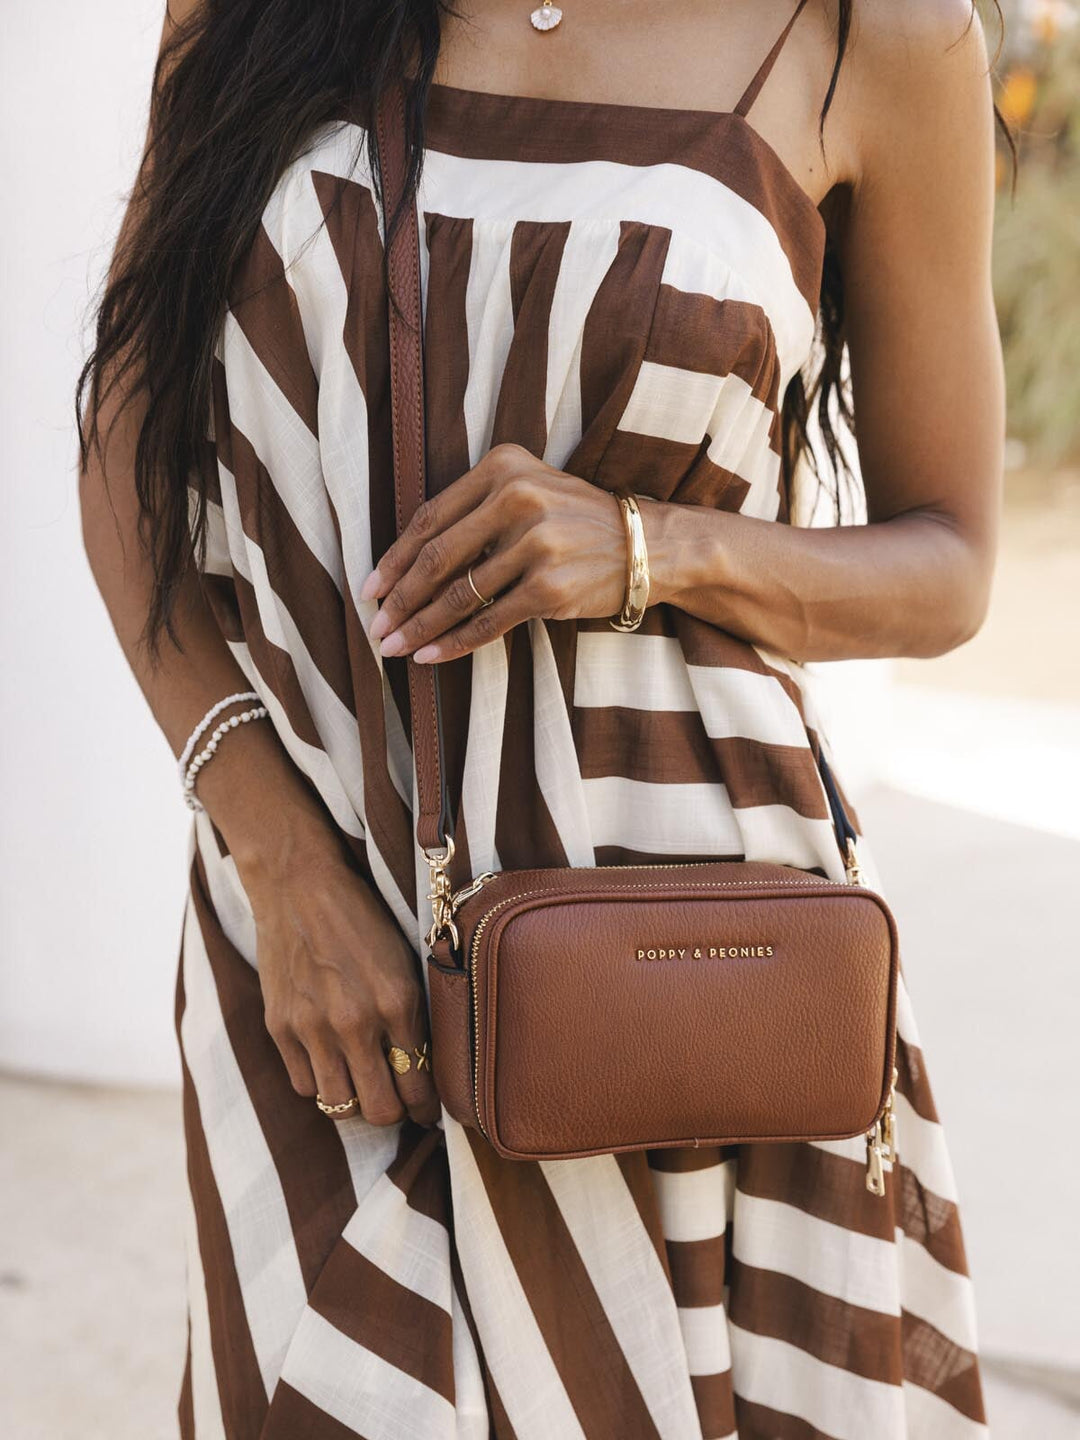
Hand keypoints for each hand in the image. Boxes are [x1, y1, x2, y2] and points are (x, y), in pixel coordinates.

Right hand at [240, 844, 438, 1127]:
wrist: (298, 884)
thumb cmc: (360, 917)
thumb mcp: (404, 960)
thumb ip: (414, 1014)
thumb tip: (426, 1065)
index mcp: (398, 1002)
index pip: (420, 1085)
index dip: (427, 1107)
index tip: (428, 1108)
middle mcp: (356, 1022)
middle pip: (382, 1110)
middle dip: (396, 1113)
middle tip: (399, 1103)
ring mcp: (313, 1028)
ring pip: (340, 1104)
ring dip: (356, 1102)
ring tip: (364, 1086)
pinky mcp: (280, 1027)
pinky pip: (305, 1085)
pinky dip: (320, 1082)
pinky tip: (330, 1063)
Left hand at [360, 443, 652, 661]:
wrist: (648, 545)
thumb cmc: (577, 522)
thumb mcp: (530, 490)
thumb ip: (476, 510)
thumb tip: (407, 563)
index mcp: (503, 468)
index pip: (431, 517)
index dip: (394, 557)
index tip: (370, 587)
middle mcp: (518, 498)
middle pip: (437, 557)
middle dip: (399, 597)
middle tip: (375, 624)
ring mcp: (535, 544)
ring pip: (457, 595)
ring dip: (419, 626)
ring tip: (394, 647)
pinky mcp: (549, 587)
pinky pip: (488, 621)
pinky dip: (454, 642)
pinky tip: (431, 655)